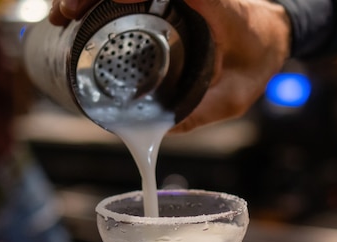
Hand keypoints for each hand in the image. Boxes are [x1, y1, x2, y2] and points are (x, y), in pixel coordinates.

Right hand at [48, 0, 290, 132]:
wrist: (273, 33)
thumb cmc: (258, 56)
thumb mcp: (236, 94)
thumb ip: (203, 112)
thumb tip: (158, 132)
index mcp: (211, 5)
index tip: (103, 1)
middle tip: (65, 15)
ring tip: (63, 16)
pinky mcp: (167, 0)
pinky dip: (102, 0)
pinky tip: (80, 15)